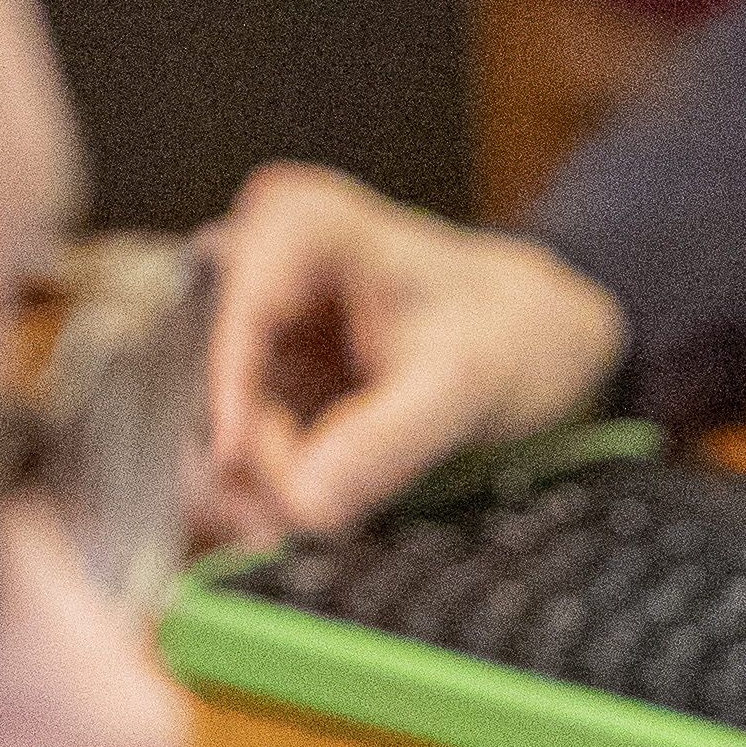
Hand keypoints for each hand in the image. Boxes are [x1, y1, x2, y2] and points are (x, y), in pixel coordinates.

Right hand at [192, 163, 628, 546]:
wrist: (532, 337)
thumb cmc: (507, 332)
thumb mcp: (462, 388)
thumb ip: (383, 444)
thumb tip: (303, 506)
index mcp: (301, 225)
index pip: (235, 313)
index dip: (228, 395)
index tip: (238, 467)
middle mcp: (261, 261)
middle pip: (213, 371)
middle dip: (249, 455)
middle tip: (289, 520)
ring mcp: (257, 321)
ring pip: (219, 414)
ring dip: (257, 480)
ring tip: (315, 517)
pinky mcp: (264, 374)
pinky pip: (243, 438)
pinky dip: (271, 483)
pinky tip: (310, 510)